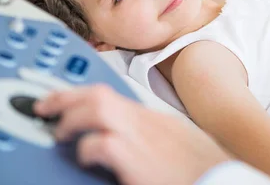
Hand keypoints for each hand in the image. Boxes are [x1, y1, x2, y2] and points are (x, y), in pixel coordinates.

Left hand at [34, 84, 230, 184]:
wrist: (224, 180)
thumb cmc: (204, 169)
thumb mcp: (180, 144)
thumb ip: (156, 137)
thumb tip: (134, 140)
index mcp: (155, 120)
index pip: (113, 95)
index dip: (83, 96)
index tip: (66, 100)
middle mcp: (147, 122)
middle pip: (100, 94)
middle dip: (67, 96)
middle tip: (45, 105)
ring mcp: (144, 139)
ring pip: (98, 109)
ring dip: (71, 117)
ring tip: (57, 130)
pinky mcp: (138, 162)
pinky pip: (102, 144)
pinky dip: (86, 148)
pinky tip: (82, 156)